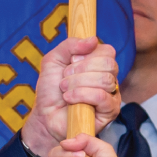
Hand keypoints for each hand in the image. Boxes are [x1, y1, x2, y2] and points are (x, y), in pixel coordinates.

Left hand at [21, 37, 120, 156]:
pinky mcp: (110, 112)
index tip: (71, 62)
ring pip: (105, 80)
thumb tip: (92, 39)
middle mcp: (109, 78)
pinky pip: (102, 97)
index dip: (87, 55)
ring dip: (78, 84)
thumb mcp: (53, 60)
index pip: (107, 51)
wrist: (44, 116)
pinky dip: (82, 95)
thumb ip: (70, 45)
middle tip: (64, 79)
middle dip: (81, 70)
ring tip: (65, 91)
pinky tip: (70, 99)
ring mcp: (111, 95)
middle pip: (108, 64)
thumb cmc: (50, 90)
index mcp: (99, 64)